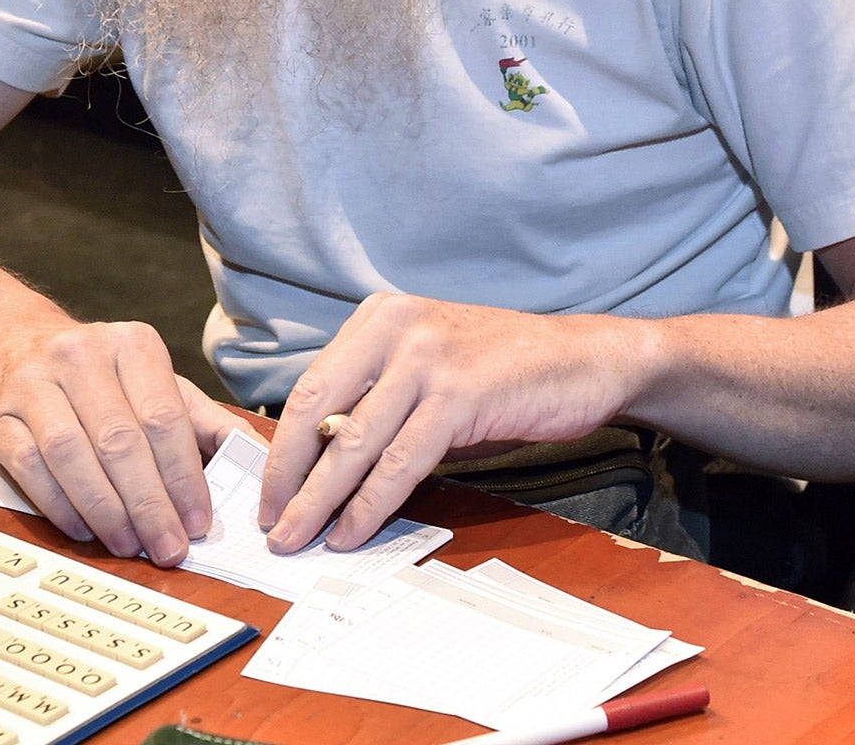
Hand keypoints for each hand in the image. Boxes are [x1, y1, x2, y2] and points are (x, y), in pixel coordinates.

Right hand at [0, 318, 234, 564]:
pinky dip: (62, 507)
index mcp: (131, 345)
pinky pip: (33, 467)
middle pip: (121, 441)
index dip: (183, 477)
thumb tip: (258, 461)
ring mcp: (32, 382)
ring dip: (106, 511)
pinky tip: (86, 531)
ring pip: (73, 455)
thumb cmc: (97, 375)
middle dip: (149, 505)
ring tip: (130, 546)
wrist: (9, 342)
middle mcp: (80, 354)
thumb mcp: (153, 382)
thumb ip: (204, 421)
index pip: (164, 418)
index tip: (198, 523)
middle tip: (169, 549)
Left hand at [257, 295, 644, 553]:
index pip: (311, 387)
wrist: (586, 358)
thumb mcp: (429, 367)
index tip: (268, 491)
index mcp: (379, 317)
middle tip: (272, 524)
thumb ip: (378, 398)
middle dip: (289, 476)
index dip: (283, 446)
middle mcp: (394, 328)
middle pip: (318, 411)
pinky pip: (400, 461)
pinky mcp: (459, 393)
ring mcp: (427, 358)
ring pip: (353, 442)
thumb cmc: (505, 370)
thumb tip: (320, 461)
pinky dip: (370, 503)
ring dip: (319, 499)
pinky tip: (351, 530)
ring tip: (298, 537)